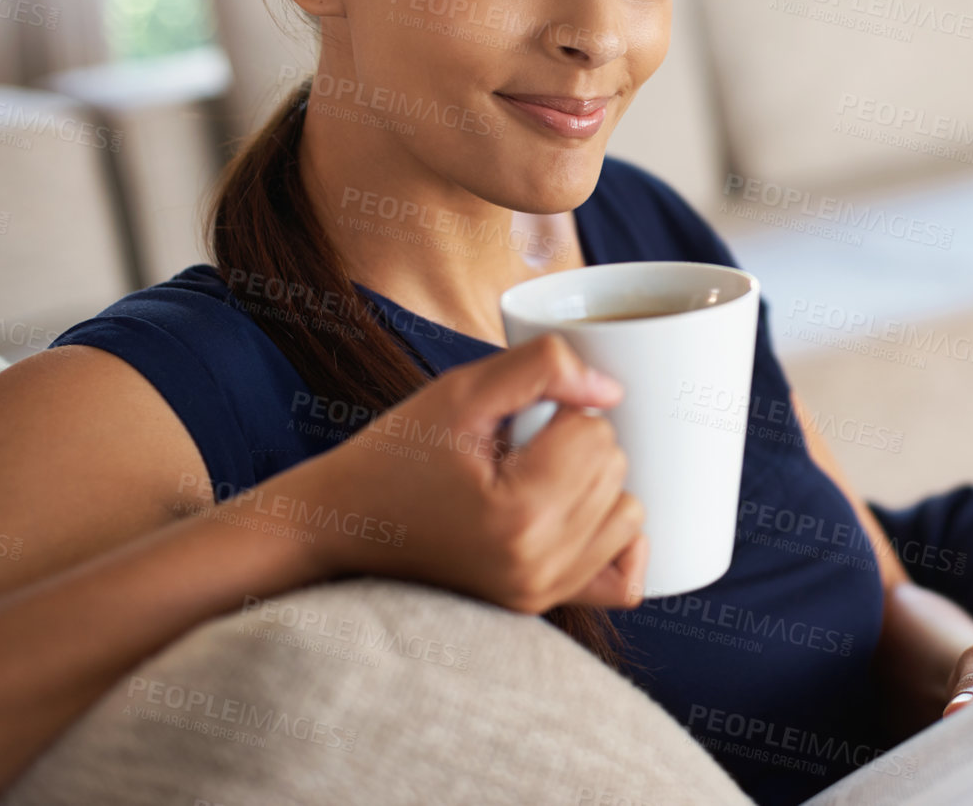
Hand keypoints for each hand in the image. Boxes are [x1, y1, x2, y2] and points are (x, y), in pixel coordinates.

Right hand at [283, 332, 647, 612]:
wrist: (343, 525)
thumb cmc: (397, 454)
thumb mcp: (460, 391)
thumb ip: (543, 367)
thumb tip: (611, 390)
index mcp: (519, 515)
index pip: (596, 433)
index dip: (557, 411)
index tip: (510, 424)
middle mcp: (538, 567)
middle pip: (616, 470)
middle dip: (575, 445)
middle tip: (514, 450)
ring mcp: (541, 594)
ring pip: (629, 514)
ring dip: (593, 485)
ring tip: (531, 479)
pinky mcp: (540, 605)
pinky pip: (624, 580)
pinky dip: (614, 540)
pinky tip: (574, 516)